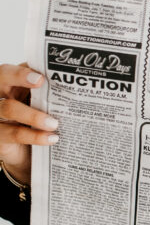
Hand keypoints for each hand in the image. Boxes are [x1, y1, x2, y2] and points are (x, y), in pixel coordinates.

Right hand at [0, 63, 58, 187]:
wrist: (27, 153)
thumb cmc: (34, 122)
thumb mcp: (41, 104)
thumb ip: (47, 91)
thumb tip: (67, 80)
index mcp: (10, 85)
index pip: (8, 71)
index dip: (20, 71)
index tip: (40, 77)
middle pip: (0, 80)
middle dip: (18, 77)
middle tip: (40, 82)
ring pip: (9, 108)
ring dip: (34, 114)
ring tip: (54, 123)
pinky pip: (14, 134)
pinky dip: (35, 136)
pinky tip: (51, 138)